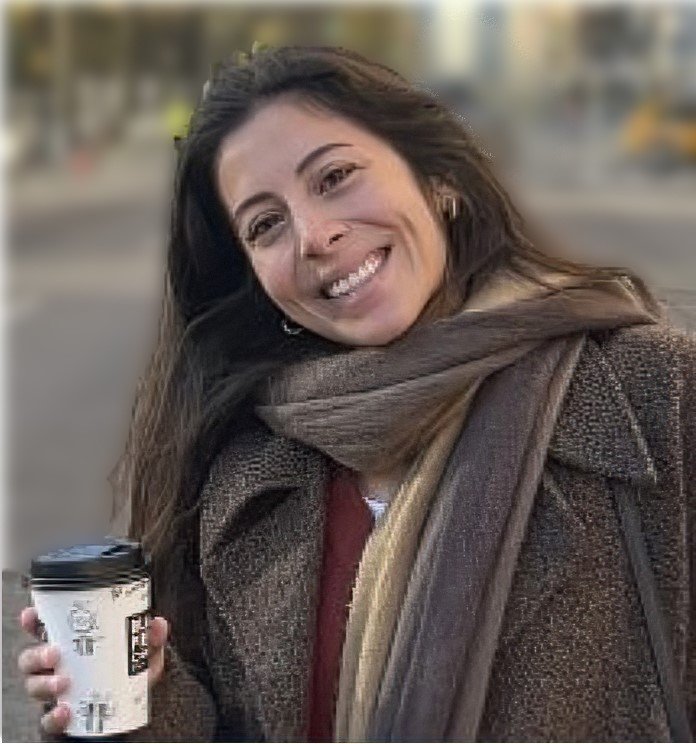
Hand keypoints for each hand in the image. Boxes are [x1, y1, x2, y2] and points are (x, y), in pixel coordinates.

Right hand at [18, 606, 168, 734]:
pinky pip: (47, 720)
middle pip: (31, 658)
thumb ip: (150, 639)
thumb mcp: (142, 653)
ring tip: (62, 683)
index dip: (33, 621)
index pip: (44, 629)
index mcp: (71, 644)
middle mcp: (56, 666)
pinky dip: (53, 717)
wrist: (131, 707)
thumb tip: (157, 624)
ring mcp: (55, 691)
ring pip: (33, 686)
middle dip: (37, 655)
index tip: (31, 615)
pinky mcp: (60, 717)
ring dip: (44, 684)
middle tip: (55, 655)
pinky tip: (64, 712)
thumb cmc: (128, 671)